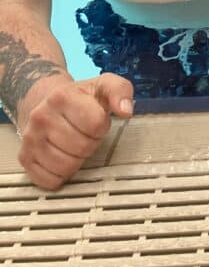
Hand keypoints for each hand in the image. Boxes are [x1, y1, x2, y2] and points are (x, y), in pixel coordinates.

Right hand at [17, 73, 133, 189]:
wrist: (46, 102)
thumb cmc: (80, 98)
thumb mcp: (103, 86)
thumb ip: (120, 91)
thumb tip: (126, 110)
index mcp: (61, 96)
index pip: (95, 124)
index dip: (102, 125)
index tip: (97, 120)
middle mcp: (41, 116)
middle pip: (82, 147)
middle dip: (91, 142)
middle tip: (85, 133)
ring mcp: (30, 139)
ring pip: (66, 167)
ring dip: (77, 159)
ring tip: (74, 143)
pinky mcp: (25, 158)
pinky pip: (49, 181)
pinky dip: (61, 175)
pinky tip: (62, 156)